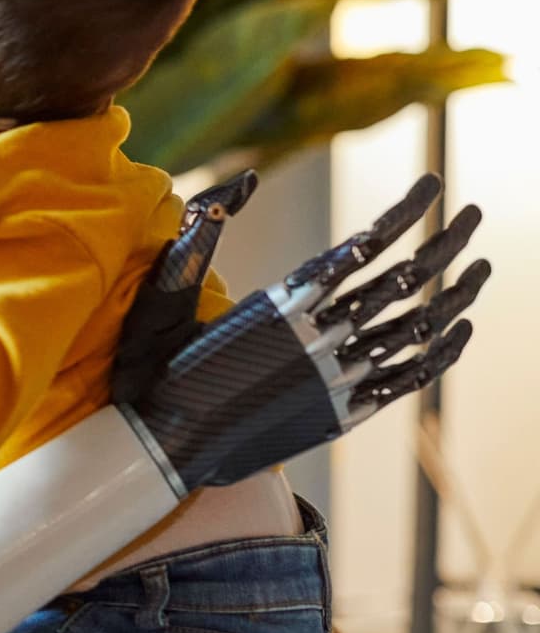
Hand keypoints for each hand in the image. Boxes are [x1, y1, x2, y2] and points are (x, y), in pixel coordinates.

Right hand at [119, 171, 487, 494]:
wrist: (161, 450)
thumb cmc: (153, 367)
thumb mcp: (164, 293)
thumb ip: (198, 234)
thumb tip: (235, 182)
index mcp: (278, 306)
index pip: (359, 248)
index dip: (403, 214)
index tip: (433, 184)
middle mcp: (314, 342)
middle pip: (401, 285)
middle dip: (446, 244)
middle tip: (474, 215)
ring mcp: (332, 382)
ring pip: (414, 332)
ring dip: (456, 296)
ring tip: (478, 266)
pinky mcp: (338, 416)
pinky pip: (407, 381)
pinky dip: (440, 353)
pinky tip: (459, 328)